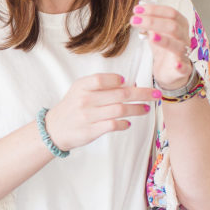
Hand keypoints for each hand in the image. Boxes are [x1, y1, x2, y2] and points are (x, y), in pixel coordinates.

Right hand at [44, 73, 158, 151]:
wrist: (53, 129)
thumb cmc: (71, 108)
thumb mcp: (79, 91)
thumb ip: (100, 87)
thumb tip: (128, 84)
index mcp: (82, 87)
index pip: (102, 79)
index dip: (117, 80)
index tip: (128, 81)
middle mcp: (85, 100)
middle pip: (119, 94)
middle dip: (141, 93)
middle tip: (155, 94)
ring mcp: (88, 116)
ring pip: (120, 109)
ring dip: (137, 109)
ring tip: (146, 109)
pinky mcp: (91, 131)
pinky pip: (113, 125)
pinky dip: (124, 123)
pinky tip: (128, 123)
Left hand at [130, 0, 193, 89]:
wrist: (170, 70)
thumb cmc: (163, 46)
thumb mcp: (156, 28)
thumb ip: (152, 13)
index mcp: (180, 25)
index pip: (170, 12)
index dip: (154, 10)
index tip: (136, 9)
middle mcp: (184, 37)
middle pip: (172, 26)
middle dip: (153, 22)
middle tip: (133, 20)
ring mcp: (184, 53)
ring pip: (177, 45)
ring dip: (163, 40)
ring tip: (150, 35)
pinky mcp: (182, 69)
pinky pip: (184, 67)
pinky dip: (181, 65)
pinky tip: (176, 63)